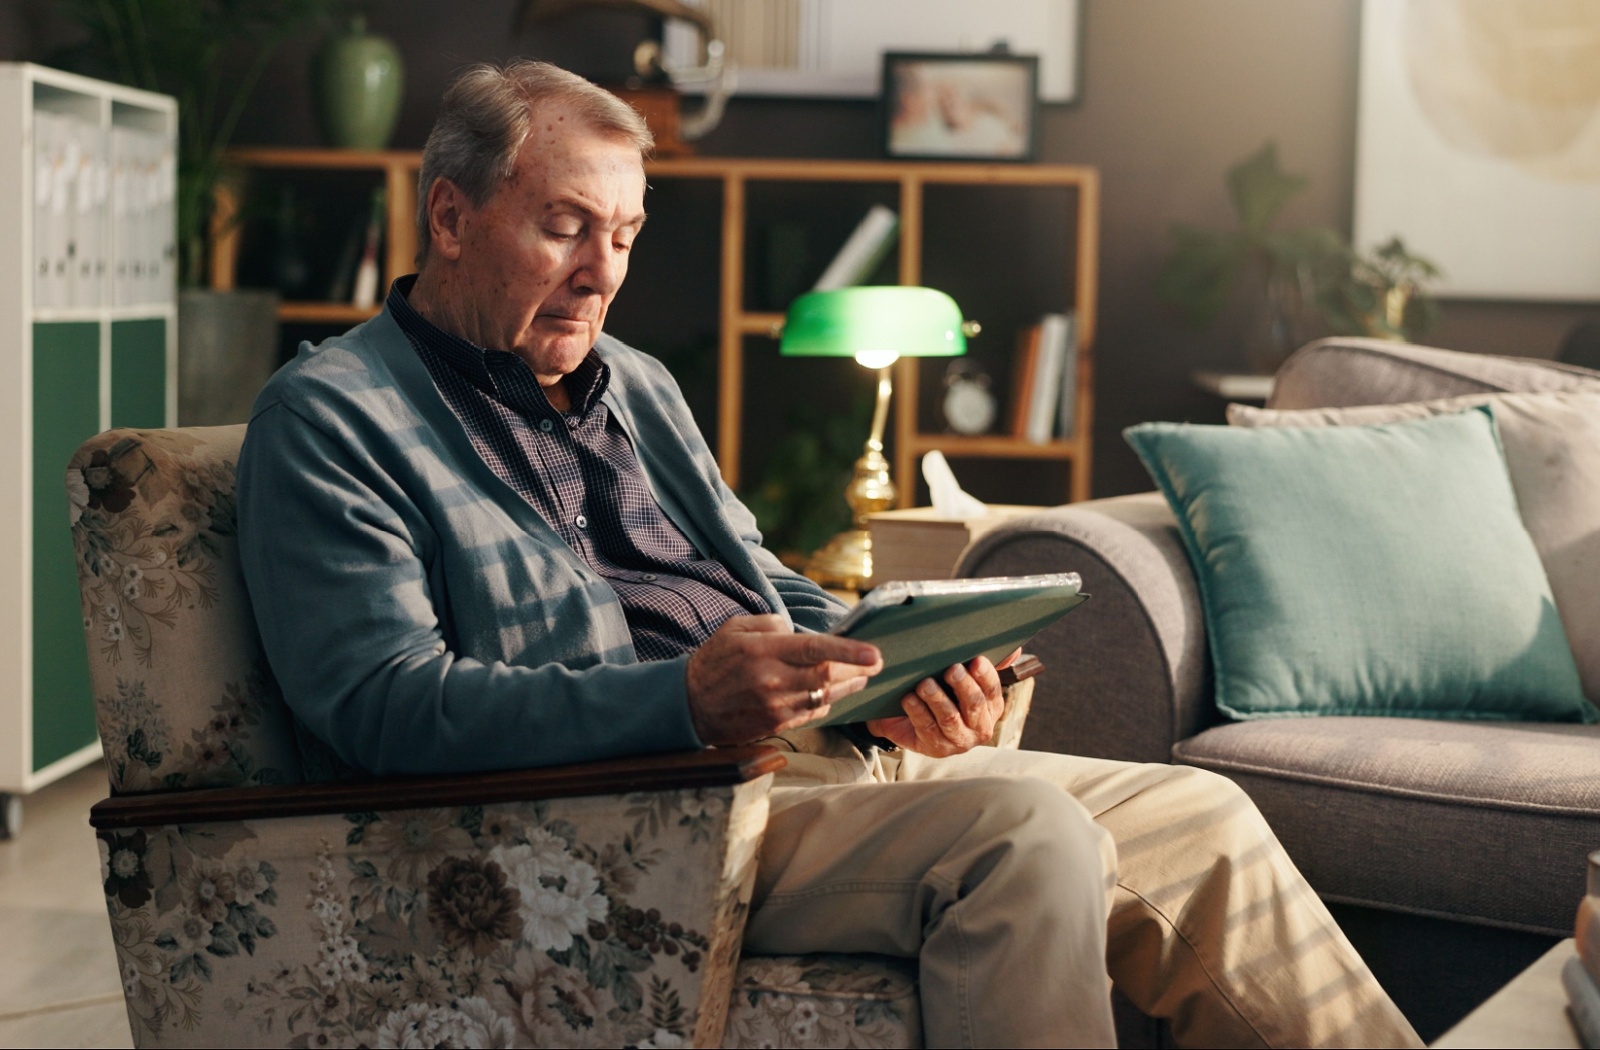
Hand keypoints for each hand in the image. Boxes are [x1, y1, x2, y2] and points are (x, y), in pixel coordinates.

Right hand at [686, 615, 882, 745]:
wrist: (688, 705)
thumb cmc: (713, 662)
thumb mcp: (735, 628)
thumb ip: (769, 624)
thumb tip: (795, 631)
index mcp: (764, 651)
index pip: (815, 649)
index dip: (849, 651)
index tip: (874, 653)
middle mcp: (772, 680)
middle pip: (827, 676)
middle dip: (857, 670)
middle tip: (877, 663)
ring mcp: (775, 705)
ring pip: (825, 697)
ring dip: (848, 688)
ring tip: (863, 678)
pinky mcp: (775, 724)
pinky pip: (811, 714)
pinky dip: (828, 704)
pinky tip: (836, 695)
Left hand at [865, 649, 1017, 756]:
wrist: (913, 723)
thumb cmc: (944, 696)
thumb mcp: (962, 681)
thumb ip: (984, 667)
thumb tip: (1014, 650)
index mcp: (992, 707)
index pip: (993, 690)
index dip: (985, 675)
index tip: (976, 660)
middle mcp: (980, 727)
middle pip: (974, 705)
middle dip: (963, 685)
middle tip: (951, 669)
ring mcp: (959, 741)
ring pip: (950, 718)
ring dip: (937, 699)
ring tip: (925, 684)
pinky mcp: (937, 748)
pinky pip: (927, 728)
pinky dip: (917, 711)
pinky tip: (909, 698)